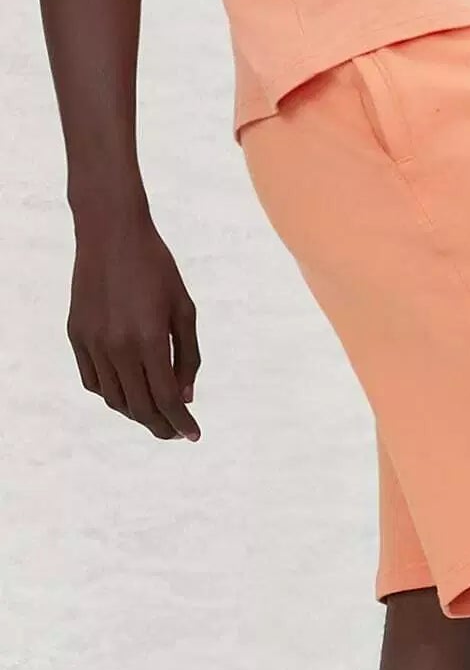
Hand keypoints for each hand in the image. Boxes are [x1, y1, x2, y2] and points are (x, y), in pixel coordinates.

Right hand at [67, 204, 200, 440]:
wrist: (111, 234)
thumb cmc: (157, 269)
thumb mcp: (184, 310)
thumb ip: (187, 356)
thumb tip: (184, 396)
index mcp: (149, 340)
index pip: (167, 398)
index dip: (181, 422)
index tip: (193, 434)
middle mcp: (117, 347)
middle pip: (140, 407)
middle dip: (161, 426)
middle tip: (175, 432)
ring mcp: (92, 343)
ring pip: (114, 398)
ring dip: (136, 413)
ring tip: (155, 413)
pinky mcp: (76, 336)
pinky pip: (92, 381)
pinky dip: (111, 394)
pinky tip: (128, 392)